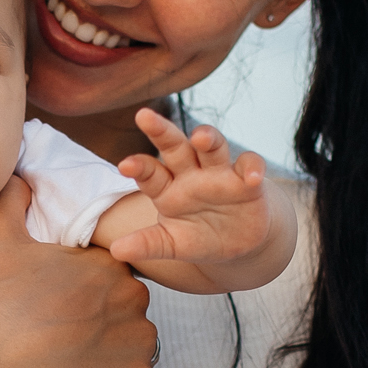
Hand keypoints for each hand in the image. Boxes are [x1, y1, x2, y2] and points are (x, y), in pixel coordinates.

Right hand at [0, 179, 169, 367]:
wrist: (3, 367)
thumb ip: (9, 199)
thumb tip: (18, 176)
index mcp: (107, 265)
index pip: (111, 274)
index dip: (88, 291)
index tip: (64, 307)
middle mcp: (134, 299)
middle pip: (129, 309)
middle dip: (108, 323)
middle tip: (70, 340)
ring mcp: (140, 343)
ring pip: (141, 348)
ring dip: (120, 358)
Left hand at [108, 109, 277, 272]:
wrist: (238, 243)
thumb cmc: (199, 237)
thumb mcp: (172, 243)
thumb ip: (148, 244)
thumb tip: (115, 250)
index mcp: (167, 188)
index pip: (150, 173)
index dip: (139, 167)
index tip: (125, 165)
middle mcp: (191, 173)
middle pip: (175, 147)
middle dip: (161, 132)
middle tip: (144, 116)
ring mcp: (220, 173)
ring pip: (212, 147)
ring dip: (208, 138)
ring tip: (200, 137)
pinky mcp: (248, 180)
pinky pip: (250, 164)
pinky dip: (252, 168)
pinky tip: (252, 177)